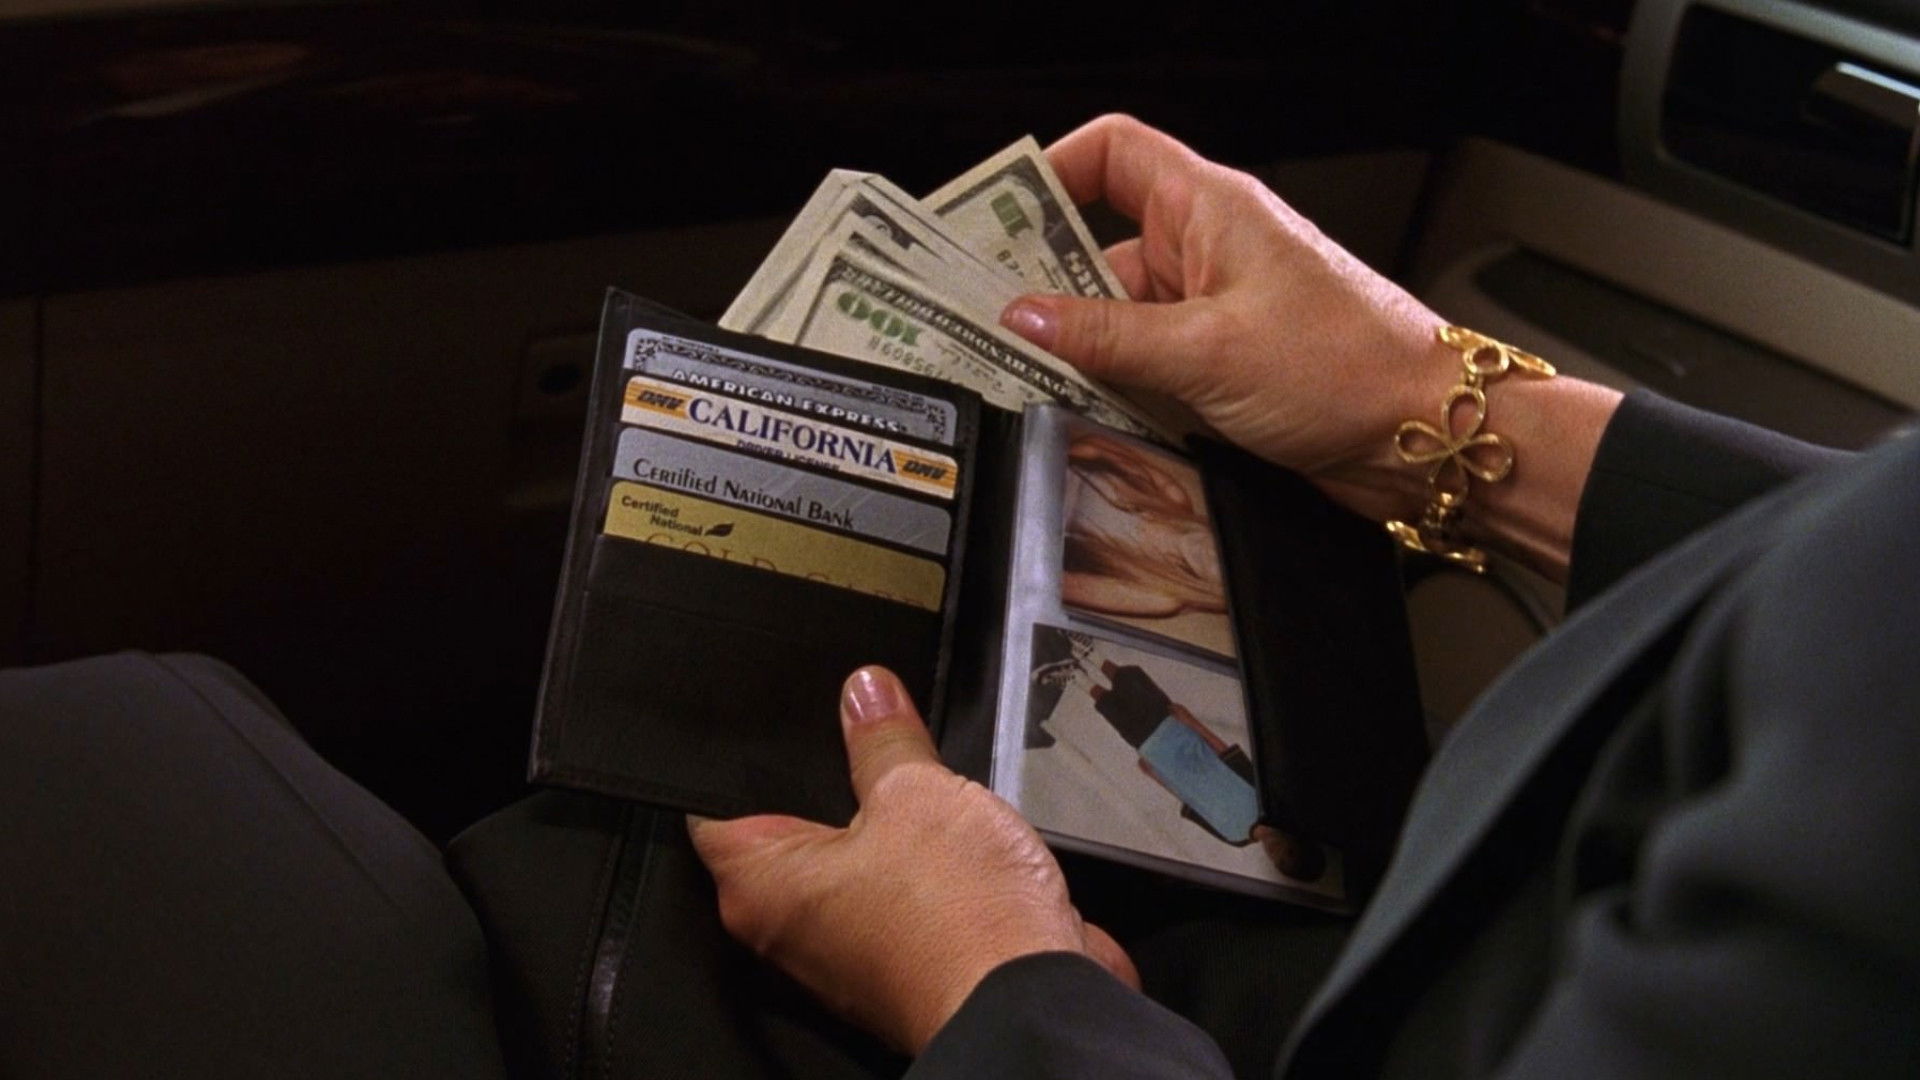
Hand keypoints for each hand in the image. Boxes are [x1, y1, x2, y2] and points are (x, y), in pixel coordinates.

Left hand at [688, 666, 1138, 1053]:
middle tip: (875, 744)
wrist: (1038, 1003)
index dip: (748, 760)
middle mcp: (793, 933)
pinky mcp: (909, 968)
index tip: (785, 723)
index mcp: (762, 889)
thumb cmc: (960, 923)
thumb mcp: (917, 791)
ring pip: (867, 865)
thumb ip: (883, 739)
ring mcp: (852, 956)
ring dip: (902, 836)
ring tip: (934, 807)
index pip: (716, 808)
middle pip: (802, 832)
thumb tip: (865, 693)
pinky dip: (938, 877)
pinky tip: (969, 853)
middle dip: (843, 789)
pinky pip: (914, 902)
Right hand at [999, 114, 1458, 522]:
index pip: (1110, 155)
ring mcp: (1214, 310)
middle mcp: (1208, 250)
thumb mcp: (1206, 351)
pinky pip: (1146, 364)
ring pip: (1117, 317)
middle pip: (1097, 247)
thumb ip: (1106, 336)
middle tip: (989, 323)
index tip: (991, 223)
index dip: (1047, 175)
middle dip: (1046, 286)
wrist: (1429, 434)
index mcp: (1210, 209)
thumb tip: (1021, 317)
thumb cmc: (1350, 367)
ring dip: (1082, 349)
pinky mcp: (1222, 365)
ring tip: (1037, 380)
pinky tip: (1092, 413)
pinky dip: (1117, 386)